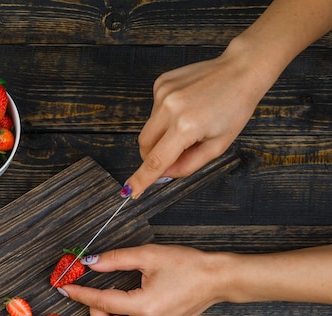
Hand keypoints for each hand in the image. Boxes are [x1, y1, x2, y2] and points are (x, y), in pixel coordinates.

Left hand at [61, 244, 226, 315]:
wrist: (217, 278)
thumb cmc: (187, 265)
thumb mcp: (148, 255)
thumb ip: (116, 259)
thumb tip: (90, 262)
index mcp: (144, 305)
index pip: (101, 303)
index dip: (80, 294)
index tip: (66, 288)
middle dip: (94, 313)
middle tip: (97, 294)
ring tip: (112, 307)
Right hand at [127, 45, 267, 196]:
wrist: (241, 70)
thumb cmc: (235, 108)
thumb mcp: (218, 145)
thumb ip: (188, 164)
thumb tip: (165, 173)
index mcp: (186, 126)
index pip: (156, 160)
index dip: (141, 178)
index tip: (130, 190)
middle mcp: (170, 108)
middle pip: (145, 145)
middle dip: (154, 155)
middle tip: (174, 154)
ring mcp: (163, 93)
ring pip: (148, 128)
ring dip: (162, 134)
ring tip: (188, 123)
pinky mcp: (160, 84)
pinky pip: (154, 111)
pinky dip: (165, 117)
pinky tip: (185, 107)